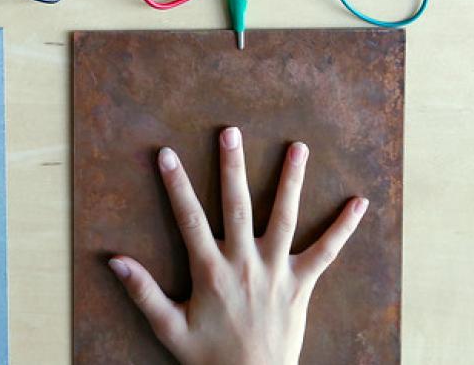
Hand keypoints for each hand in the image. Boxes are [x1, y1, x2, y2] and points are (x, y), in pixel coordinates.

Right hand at [108, 127, 367, 364]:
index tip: (167, 155)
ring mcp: (276, 271)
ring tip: (298, 148)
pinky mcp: (301, 284)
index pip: (189, 218)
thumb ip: (143, 292)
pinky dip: (343, 228)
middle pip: (238, 205)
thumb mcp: (169, 327)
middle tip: (230, 132)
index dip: (176, 185)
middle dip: (232, 166)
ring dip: (291, 181)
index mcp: (211, 270)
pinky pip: (326, 251)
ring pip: (285, 217)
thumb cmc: (209, 358)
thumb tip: (115, 261)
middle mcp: (245, 263)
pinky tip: (358, 203)